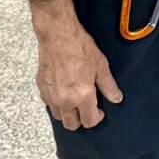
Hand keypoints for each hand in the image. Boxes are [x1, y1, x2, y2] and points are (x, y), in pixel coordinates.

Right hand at [28, 0, 122, 129]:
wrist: (57, 33)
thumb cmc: (79, 46)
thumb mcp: (101, 64)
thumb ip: (108, 85)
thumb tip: (116, 98)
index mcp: (82, 96)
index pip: (90, 121)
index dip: (98, 118)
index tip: (100, 110)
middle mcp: (64, 100)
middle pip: (71, 125)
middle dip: (81, 120)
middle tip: (88, 108)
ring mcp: (51, 95)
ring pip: (58, 116)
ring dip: (67, 113)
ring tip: (75, 100)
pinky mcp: (42, 87)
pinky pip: (49, 103)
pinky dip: (56, 102)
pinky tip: (63, 91)